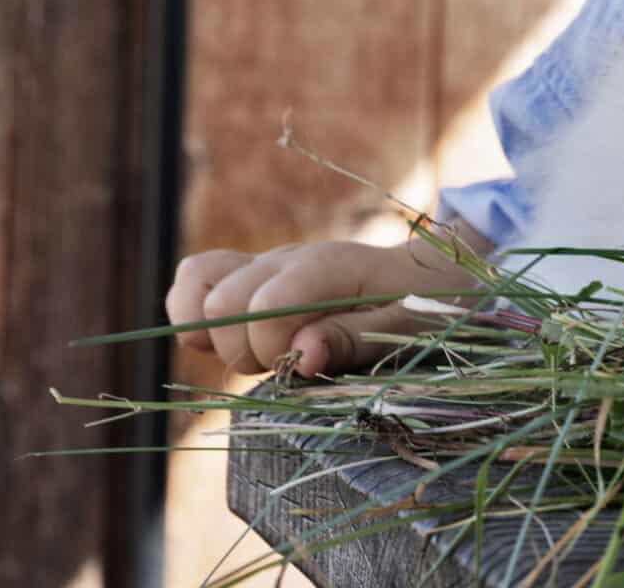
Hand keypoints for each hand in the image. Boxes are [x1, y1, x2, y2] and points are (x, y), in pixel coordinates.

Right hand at [164, 229, 487, 377]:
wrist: (427, 274)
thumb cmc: (423, 304)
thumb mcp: (406, 327)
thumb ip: (352, 339)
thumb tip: (300, 356)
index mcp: (324, 267)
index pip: (262, 307)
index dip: (273, 349)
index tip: (306, 364)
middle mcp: (285, 258)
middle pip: (221, 304)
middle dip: (245, 349)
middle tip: (289, 363)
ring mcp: (264, 263)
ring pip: (197, 285)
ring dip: (216, 333)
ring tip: (261, 351)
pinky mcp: (250, 275)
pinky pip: (196, 277)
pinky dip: (196, 312)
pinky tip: (232, 338)